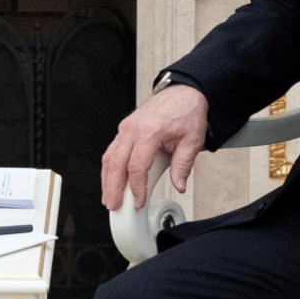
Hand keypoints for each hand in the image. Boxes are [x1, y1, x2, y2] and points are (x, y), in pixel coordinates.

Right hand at [100, 83, 209, 211]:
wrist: (184, 93)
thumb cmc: (186, 111)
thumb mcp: (192, 140)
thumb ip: (183, 165)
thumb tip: (179, 185)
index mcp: (149, 131)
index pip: (136, 166)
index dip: (136, 187)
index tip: (139, 201)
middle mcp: (133, 129)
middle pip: (116, 163)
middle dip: (113, 187)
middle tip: (113, 205)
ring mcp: (126, 128)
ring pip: (110, 157)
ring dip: (107, 179)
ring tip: (108, 197)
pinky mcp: (125, 130)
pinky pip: (112, 150)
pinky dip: (109, 168)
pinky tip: (110, 180)